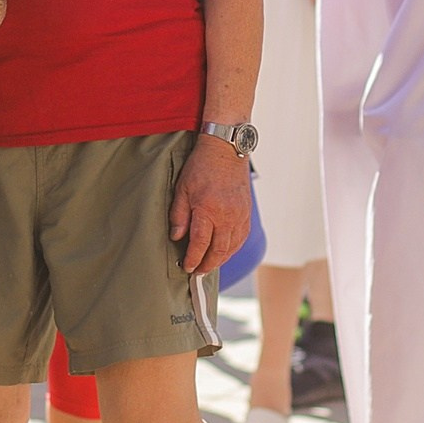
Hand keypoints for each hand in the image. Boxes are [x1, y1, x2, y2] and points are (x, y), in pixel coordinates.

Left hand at [170, 134, 252, 274]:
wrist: (226, 150)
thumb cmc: (201, 167)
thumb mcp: (182, 189)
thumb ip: (179, 215)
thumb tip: (176, 237)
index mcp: (208, 210)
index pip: (200, 244)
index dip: (193, 259)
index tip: (187, 267)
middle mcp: (227, 216)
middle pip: (218, 251)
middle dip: (207, 265)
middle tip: (197, 272)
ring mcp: (240, 215)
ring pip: (232, 247)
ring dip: (220, 260)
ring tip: (209, 265)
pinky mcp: (247, 213)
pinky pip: (241, 238)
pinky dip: (232, 249)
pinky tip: (224, 251)